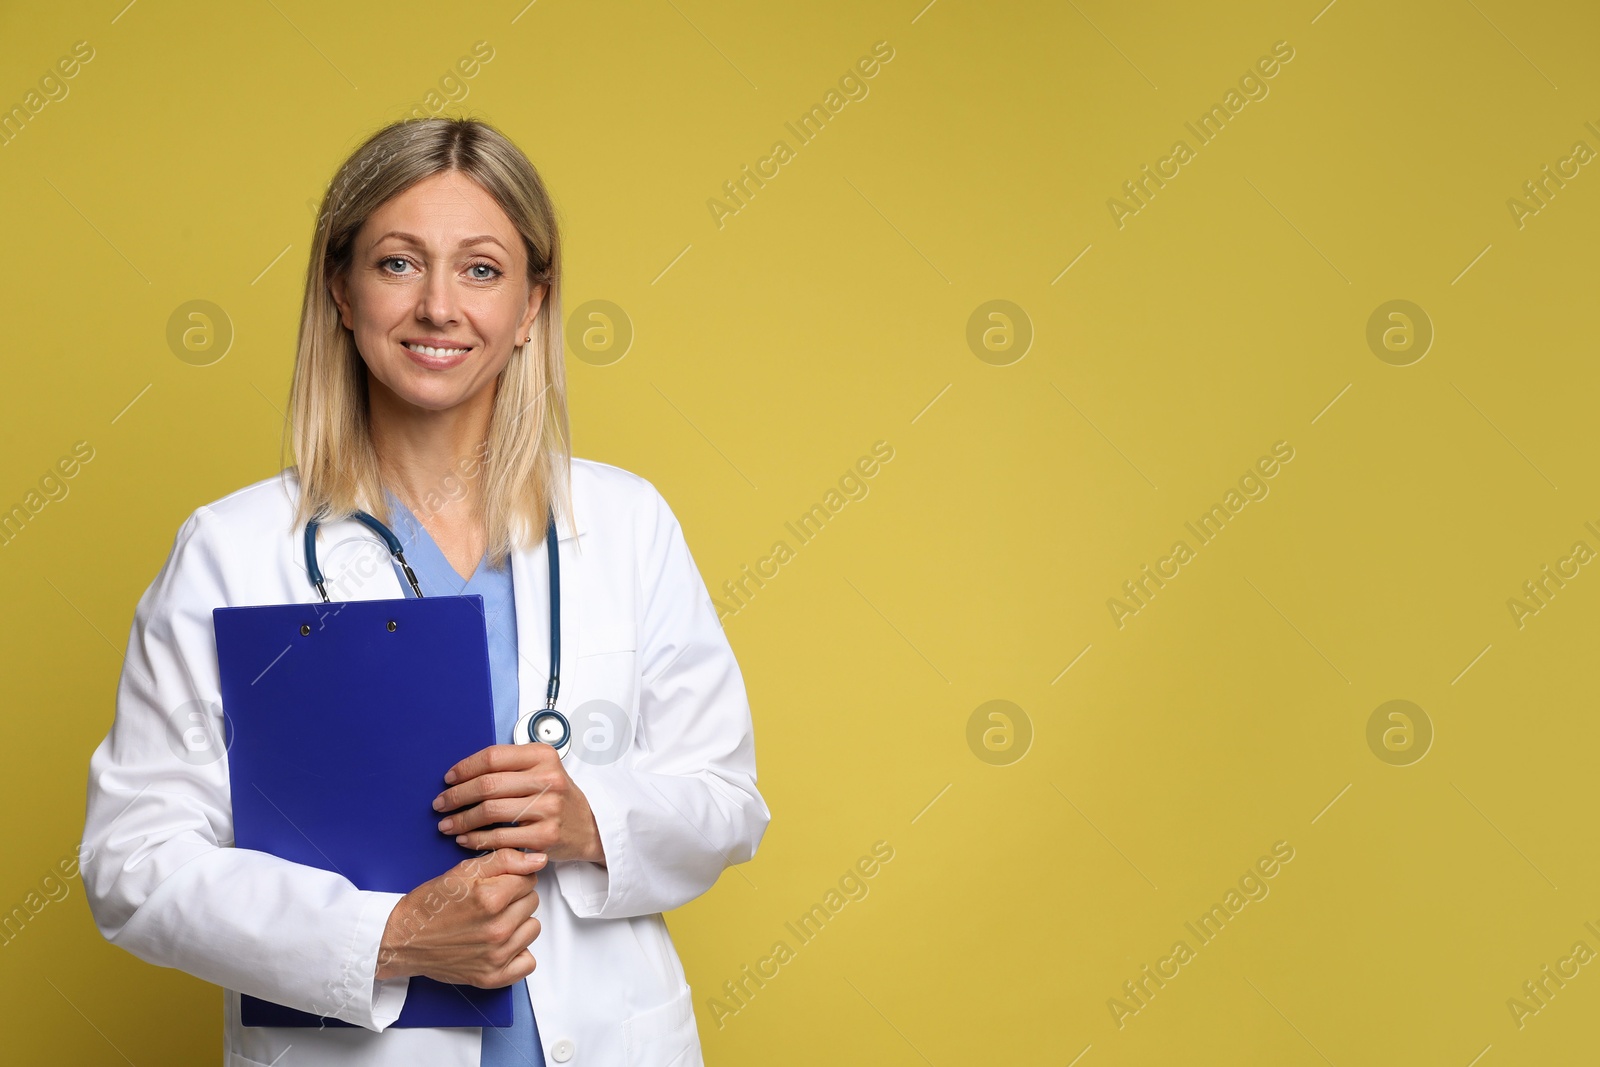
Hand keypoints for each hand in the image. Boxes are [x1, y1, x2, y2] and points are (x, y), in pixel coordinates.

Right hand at [376, 848, 545, 986]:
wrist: (403, 940)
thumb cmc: (429, 906)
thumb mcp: (462, 871)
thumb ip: (504, 860)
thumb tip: (538, 859)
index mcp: (490, 899)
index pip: (529, 879)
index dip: (512, 878)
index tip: (497, 884)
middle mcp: (496, 929)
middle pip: (532, 902)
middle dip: (515, 899)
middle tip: (490, 903)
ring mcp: (496, 956)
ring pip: (532, 929)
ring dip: (518, 924)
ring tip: (492, 922)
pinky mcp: (493, 977)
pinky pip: (528, 963)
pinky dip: (517, 954)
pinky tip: (499, 945)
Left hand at [433, 743, 606, 864]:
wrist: (589, 827)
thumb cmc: (557, 797)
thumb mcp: (542, 770)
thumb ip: (511, 766)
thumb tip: (463, 773)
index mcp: (543, 756)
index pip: (494, 757)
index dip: (465, 768)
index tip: (448, 779)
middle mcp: (549, 779)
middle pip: (488, 784)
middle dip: (456, 796)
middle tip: (440, 804)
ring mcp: (549, 808)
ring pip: (490, 811)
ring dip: (461, 820)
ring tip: (446, 824)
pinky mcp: (546, 836)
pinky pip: (499, 837)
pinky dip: (476, 839)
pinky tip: (464, 839)